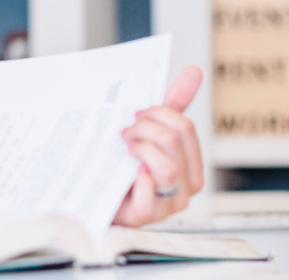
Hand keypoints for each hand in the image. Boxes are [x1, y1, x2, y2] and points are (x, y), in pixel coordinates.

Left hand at [112, 64, 204, 226]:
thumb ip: (172, 104)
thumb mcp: (148, 130)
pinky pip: (148, 192)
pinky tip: (126, 175)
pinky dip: (135, 180)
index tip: (136, 115)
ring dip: (138, 151)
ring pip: (166, 166)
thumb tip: (194, 71)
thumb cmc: (124, 163)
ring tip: (124, 152)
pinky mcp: (147, 216)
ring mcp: (168, 203)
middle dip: (143, 128)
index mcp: (190, 163)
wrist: (94, 196)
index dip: (157, 114)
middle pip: (173, 140)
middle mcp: (185, 185)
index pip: (184, 126)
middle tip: (125, 133)